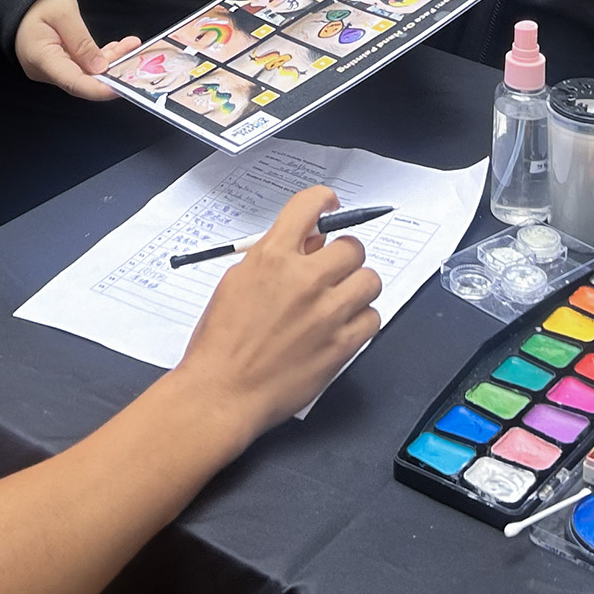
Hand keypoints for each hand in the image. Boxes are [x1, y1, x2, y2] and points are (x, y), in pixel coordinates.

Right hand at [14, 0, 138, 100]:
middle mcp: (45, 70)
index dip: (99, 88)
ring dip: (109, 61)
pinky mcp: (59, 63)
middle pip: (83, 79)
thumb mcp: (64, 14)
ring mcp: (52, 68)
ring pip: (86, 73)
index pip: (74, 83)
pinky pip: (82, 66)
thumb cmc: (38, 1)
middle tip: (135, 56)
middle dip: (111, 71)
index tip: (122, 86)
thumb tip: (100, 68)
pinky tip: (118, 48)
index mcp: (41, 58)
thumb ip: (82, 42)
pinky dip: (100, 58)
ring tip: (131, 45)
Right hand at [170, 186, 383, 442]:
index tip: (330, 207)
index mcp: (272, 257)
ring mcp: (327, 312)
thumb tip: (308, 244)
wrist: (222, 392)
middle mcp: (304, 279)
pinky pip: (373, 317)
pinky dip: (361, 320)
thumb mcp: (237, 282)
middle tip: (332, 271)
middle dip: (343, 256)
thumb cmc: (221, 342)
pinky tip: (341, 328)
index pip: (309, 205)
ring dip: (357, 287)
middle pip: (352, 245)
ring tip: (339, 301)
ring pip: (369, 279)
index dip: (324, 201)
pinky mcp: (341, 344)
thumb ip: (273, 258)